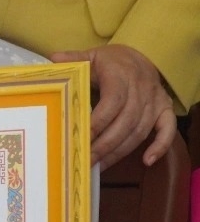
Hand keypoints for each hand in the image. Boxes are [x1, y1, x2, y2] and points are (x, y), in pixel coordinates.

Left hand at [50, 44, 174, 169]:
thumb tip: (53, 59)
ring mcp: (155, 101)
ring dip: (121, 150)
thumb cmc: (111, 61)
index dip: (98, 121)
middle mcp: (141, 90)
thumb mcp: (91, 55)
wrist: (141, 56)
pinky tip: (147, 162)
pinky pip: (167, 130)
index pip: (112, 102)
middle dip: (106, 144)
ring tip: (101, 165)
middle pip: (126, 122)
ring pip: (140, 131)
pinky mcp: (165, 110)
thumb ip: (73, 59)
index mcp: (120, 75)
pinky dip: (161, 146)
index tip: (83, 137)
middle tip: (87, 160)